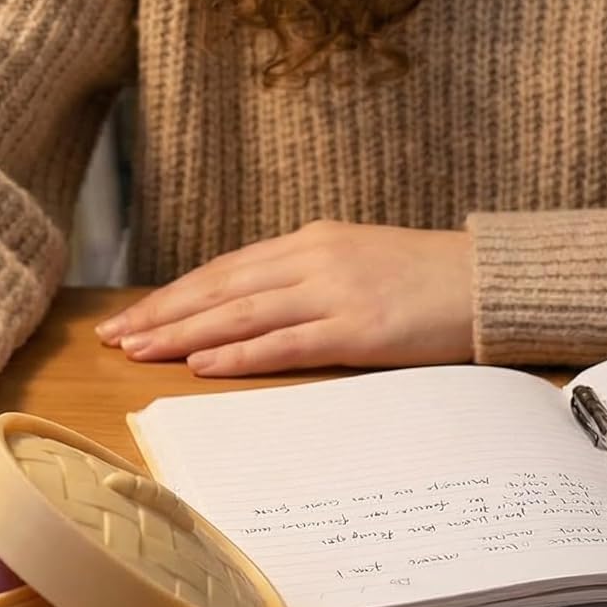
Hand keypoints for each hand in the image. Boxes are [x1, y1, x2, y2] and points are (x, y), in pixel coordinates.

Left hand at [95, 220, 474, 375]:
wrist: (492, 281)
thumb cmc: (425, 279)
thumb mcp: (354, 263)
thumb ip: (304, 280)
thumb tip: (248, 310)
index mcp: (308, 242)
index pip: (223, 271)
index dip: (173, 295)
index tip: (132, 317)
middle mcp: (312, 260)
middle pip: (219, 289)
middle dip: (161, 314)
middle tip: (114, 337)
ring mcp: (334, 292)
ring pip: (240, 314)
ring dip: (184, 334)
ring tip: (140, 351)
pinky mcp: (360, 328)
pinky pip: (286, 343)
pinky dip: (239, 354)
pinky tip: (202, 364)